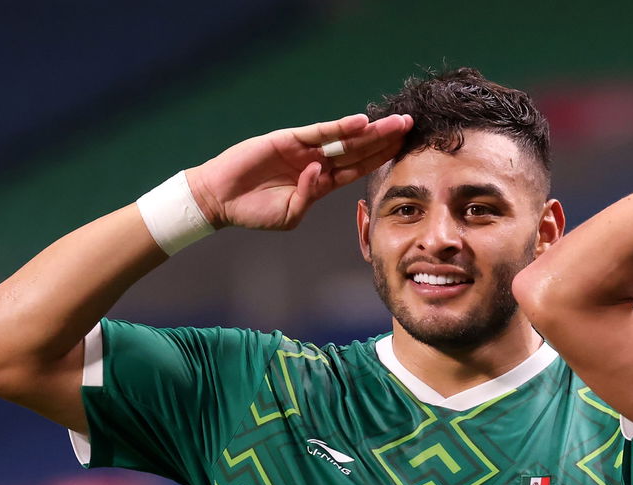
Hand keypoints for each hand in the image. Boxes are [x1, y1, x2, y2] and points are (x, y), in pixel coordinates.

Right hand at [186, 113, 412, 229]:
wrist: (221, 199)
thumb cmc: (254, 211)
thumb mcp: (290, 214)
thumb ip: (309, 196)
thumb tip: (320, 172)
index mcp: (322, 183)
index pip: (359, 168)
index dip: (382, 158)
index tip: (406, 150)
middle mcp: (318, 162)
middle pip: (359, 149)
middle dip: (385, 139)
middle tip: (411, 127)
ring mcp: (305, 149)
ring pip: (345, 138)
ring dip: (371, 130)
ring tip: (396, 122)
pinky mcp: (289, 139)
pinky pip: (319, 132)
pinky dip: (340, 127)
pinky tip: (361, 122)